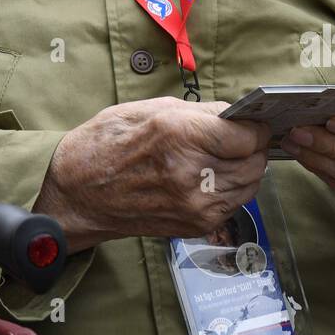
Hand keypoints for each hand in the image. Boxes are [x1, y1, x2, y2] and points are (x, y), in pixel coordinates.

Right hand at [34, 96, 270, 251]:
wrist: (79, 192)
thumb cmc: (108, 142)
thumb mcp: (152, 109)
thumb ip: (200, 112)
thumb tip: (236, 115)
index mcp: (179, 135)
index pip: (247, 135)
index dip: (253, 126)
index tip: (250, 121)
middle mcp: (191, 173)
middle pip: (254, 161)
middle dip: (252, 146)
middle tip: (239, 138)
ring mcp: (195, 205)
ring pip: (250, 184)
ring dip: (245, 168)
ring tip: (225, 156)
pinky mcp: (196, 225)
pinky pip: (234, 203)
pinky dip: (232, 188)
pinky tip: (212, 176)